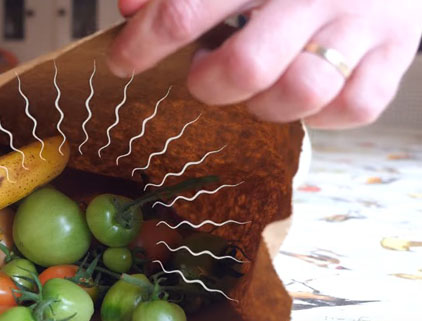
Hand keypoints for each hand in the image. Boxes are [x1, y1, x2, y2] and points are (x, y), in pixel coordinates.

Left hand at [108, 0, 421, 127]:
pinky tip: (302, 87)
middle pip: (245, 67)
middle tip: (204, 73)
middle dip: (208, 84)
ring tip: (258, 83)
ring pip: (300, 94)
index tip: (122, 61)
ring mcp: (360, 25)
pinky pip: (351, 109)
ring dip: (264, 103)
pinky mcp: (394, 55)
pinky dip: (320, 113)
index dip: (143, 44)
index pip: (185, 10)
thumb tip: (129, 8)